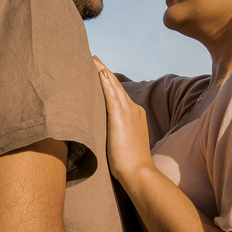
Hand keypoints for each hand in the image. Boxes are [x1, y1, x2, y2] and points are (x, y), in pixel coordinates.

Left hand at [93, 56, 154, 184]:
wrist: (139, 173)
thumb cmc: (131, 164)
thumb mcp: (123, 143)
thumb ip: (117, 133)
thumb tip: (106, 133)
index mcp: (135, 115)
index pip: (119, 94)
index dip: (109, 82)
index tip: (99, 71)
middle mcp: (133, 110)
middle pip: (116, 86)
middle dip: (104, 71)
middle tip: (93, 58)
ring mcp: (128, 112)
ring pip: (113, 87)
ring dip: (102, 72)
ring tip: (92, 60)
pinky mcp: (120, 118)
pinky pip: (111, 95)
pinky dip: (105, 82)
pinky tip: (98, 72)